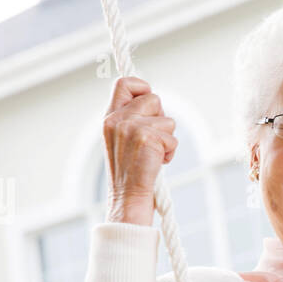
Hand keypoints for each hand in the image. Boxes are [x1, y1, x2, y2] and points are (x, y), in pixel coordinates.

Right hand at [103, 77, 177, 223]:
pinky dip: (170, 151)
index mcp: (109, 117)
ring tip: (154, 155)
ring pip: (168, 119)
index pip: (124, 83)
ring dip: (167, 138)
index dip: (142, 87)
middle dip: (161, 118)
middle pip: (154, 98)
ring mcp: (131, 127)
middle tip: (153, 139)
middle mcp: (117, 119)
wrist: (127, 198)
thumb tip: (153, 100)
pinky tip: (158, 163)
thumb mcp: (123, 139)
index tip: (150, 105)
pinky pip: (173, 137)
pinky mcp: (147, 138)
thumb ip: (132, 118)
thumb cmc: (130, 172)